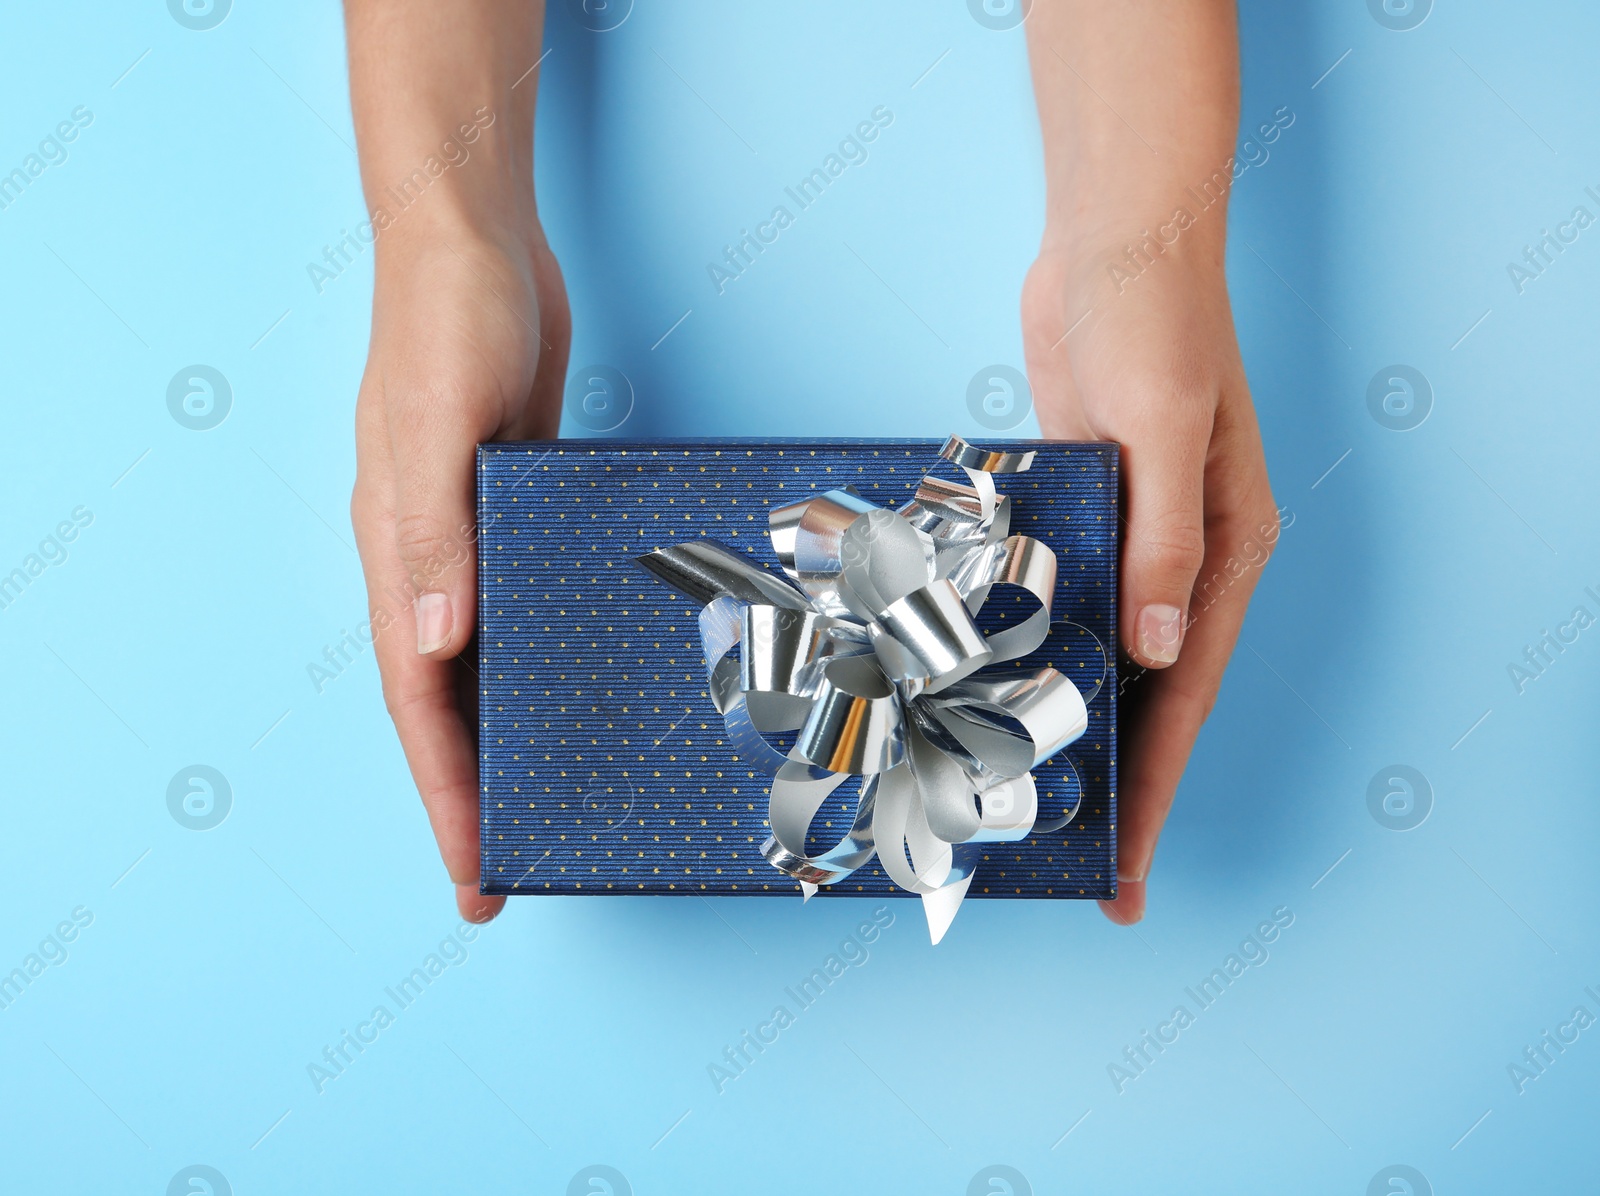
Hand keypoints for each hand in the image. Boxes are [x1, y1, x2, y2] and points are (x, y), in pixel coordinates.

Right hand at [350, 217, 569, 921]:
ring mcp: (475, 539)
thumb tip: (437, 647)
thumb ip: (435, 531)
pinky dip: (540, 660)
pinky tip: (577, 687)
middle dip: (472, 793)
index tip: (472, 870)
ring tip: (542, 804)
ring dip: (507, 738)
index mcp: (400, 553)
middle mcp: (432, 561)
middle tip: (504, 871)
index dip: (446, 793)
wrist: (476, 240)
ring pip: (486, 666)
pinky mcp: (515, 511)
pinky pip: (524, 608)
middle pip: (448, 703)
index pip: (419, 702)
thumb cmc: (448, 316)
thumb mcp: (442, 419)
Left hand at [1022, 210, 1277, 925]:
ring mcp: (1129, 535)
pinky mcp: (1079, 509)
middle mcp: (1183, 556)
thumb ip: (1162, 540)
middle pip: (1148, 697)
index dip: (1154, 788)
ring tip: (1027, 799)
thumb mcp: (1162, 426)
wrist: (1112, 239)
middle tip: (1079, 868)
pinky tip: (996, 690)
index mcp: (1226, 549)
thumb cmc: (1154, 317)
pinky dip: (1034, 649)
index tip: (1128, 868)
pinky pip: (1058, 600)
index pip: (1187, 698)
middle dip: (1117, 784)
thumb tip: (1160, 650)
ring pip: (1100, 656)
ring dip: (1070, 721)